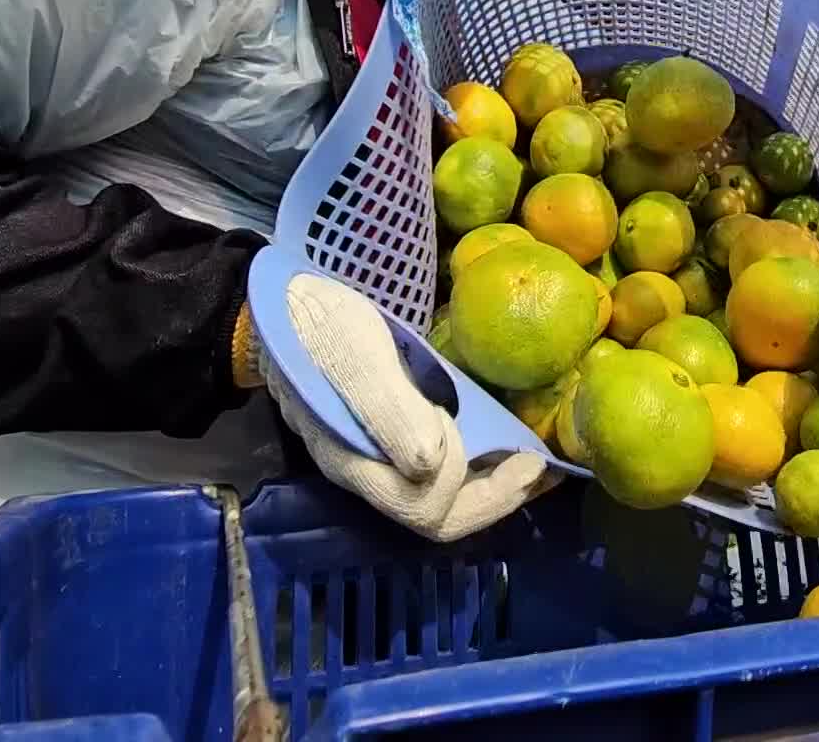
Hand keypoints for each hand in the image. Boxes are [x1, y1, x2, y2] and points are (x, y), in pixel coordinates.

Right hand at [259, 273, 562, 541]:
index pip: (423, 508)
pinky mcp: (391, 431)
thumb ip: (388, 409)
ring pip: (441, 497)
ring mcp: (380, 454)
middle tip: (537, 467)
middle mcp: (371, 470)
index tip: (499, 439)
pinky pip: (438, 467)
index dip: (469, 486)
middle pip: (437, 516)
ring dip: (491, 486)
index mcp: (357, 462)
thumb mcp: (353, 354)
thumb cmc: (317, 324)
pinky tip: (505, 438)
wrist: (281, 303)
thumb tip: (431, 465)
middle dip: (494, 498)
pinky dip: (479, 460)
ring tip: (531, 463)